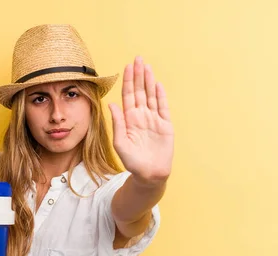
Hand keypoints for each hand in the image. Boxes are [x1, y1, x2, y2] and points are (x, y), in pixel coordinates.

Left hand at [109, 56, 173, 185]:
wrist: (149, 174)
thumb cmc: (132, 161)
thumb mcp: (120, 143)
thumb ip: (117, 123)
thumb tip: (111, 104)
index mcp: (129, 119)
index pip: (128, 96)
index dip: (128, 81)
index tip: (127, 67)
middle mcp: (141, 117)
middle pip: (140, 92)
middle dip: (139, 75)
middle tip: (138, 58)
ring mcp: (154, 120)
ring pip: (151, 96)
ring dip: (149, 81)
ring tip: (147, 66)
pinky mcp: (165, 126)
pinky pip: (163, 108)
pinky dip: (161, 96)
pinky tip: (158, 84)